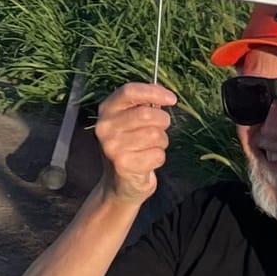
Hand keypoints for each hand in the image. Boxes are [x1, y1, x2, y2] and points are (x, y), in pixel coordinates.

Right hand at [93, 82, 175, 202]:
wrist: (119, 184)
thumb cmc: (130, 146)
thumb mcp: (130, 121)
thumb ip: (144, 105)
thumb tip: (165, 95)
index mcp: (107, 110)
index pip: (129, 91)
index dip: (153, 92)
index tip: (171, 98)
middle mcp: (105, 127)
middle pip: (147, 113)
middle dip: (162, 121)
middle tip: (159, 129)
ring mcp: (112, 147)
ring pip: (155, 135)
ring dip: (160, 142)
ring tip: (150, 147)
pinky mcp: (123, 165)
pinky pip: (157, 154)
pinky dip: (158, 158)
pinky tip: (147, 161)